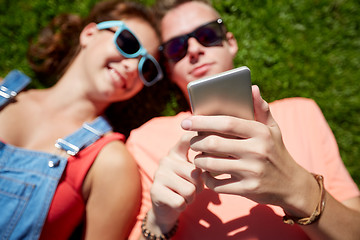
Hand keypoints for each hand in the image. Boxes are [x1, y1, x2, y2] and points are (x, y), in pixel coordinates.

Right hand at [148, 132, 203, 232]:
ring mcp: (159, 174)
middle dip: (200, 186)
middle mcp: (166, 160)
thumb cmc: (186, 186)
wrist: (167, 207)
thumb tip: (219, 157)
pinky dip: (183, 206)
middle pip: (195, 173)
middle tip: (193, 189)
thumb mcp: (194, 172)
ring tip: (185, 196)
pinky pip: (180, 202)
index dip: (200, 138)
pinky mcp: (155, 190)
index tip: (209, 141)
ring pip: (189, 190)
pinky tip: (177, 202)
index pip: (187, 139)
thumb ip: (204, 163)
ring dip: (191, 198)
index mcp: (177, 152)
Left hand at [181, 85, 318, 216]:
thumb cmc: (276, 152)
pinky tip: (207, 174)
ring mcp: (252, 172)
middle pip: (214, 144)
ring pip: (211, 165)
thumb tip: (252, 87)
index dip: (203, 121)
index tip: (186, 121)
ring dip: (199, 161)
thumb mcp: (272, 129)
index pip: (226, 123)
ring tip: (198, 157)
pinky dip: (207, 179)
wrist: (291, 185)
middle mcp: (257, 151)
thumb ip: (261, 109)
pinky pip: (217, 184)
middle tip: (192, 141)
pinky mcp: (248, 190)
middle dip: (196, 142)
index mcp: (260, 132)